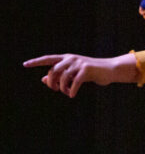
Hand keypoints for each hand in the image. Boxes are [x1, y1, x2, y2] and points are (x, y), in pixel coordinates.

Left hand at [23, 53, 140, 97]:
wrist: (110, 70)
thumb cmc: (91, 73)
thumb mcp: (74, 74)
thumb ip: (60, 75)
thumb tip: (43, 79)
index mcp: (66, 58)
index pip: (48, 59)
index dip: (36, 62)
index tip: (25, 64)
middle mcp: (71, 58)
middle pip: (53, 71)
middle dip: (51, 82)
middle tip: (56, 90)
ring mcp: (79, 63)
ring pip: (63, 77)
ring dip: (63, 88)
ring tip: (67, 93)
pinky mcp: (86, 69)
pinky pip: (74, 82)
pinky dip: (72, 90)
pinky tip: (72, 95)